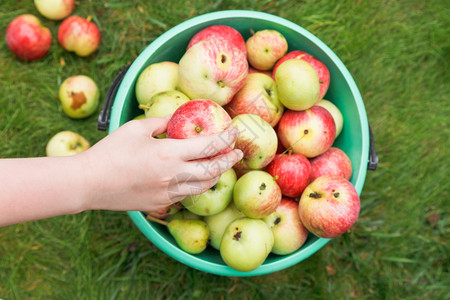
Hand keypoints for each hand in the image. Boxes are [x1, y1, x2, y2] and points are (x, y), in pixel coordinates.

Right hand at [80, 116, 242, 212]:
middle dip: (229, 160)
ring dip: (216, 175)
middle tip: (237, 153)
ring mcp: (168, 193)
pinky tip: (197, 178)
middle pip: (213, 170)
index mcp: (168, 153)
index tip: (236, 131)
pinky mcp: (161, 204)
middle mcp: (173, 175)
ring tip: (220, 166)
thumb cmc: (110, 152)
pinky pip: (187, 195)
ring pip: (203, 186)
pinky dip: (197, 185)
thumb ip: (161, 123)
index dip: (226, 138)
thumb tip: (176, 120)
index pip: (209, 146)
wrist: (89, 183)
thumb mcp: (136, 129)